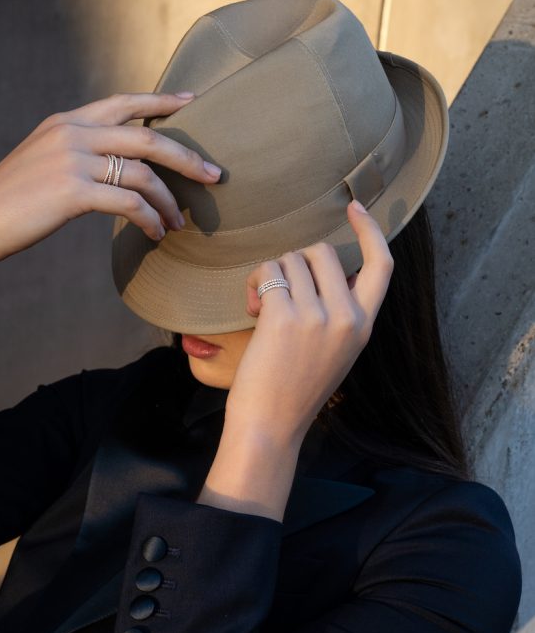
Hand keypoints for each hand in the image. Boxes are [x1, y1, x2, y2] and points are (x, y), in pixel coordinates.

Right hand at [0, 92, 220, 273]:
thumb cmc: (12, 201)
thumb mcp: (44, 161)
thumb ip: (79, 151)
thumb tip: (119, 163)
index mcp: (66, 121)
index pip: (123, 102)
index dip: (161, 101)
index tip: (192, 101)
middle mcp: (72, 134)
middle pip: (147, 138)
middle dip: (186, 157)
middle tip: (213, 176)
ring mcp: (72, 161)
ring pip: (143, 175)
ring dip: (169, 202)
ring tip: (178, 223)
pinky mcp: (72, 192)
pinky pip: (129, 203)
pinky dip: (150, 219)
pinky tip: (156, 234)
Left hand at [224, 200, 393, 450]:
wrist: (271, 425)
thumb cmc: (294, 390)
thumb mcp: (336, 351)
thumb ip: (339, 312)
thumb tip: (321, 269)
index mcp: (364, 326)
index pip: (382, 266)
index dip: (371, 231)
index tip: (355, 207)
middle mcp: (347, 317)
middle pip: (322, 252)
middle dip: (295, 263)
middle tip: (279, 293)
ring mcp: (317, 316)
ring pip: (291, 260)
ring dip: (271, 275)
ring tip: (262, 308)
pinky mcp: (285, 315)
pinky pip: (269, 271)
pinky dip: (255, 282)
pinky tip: (251, 309)